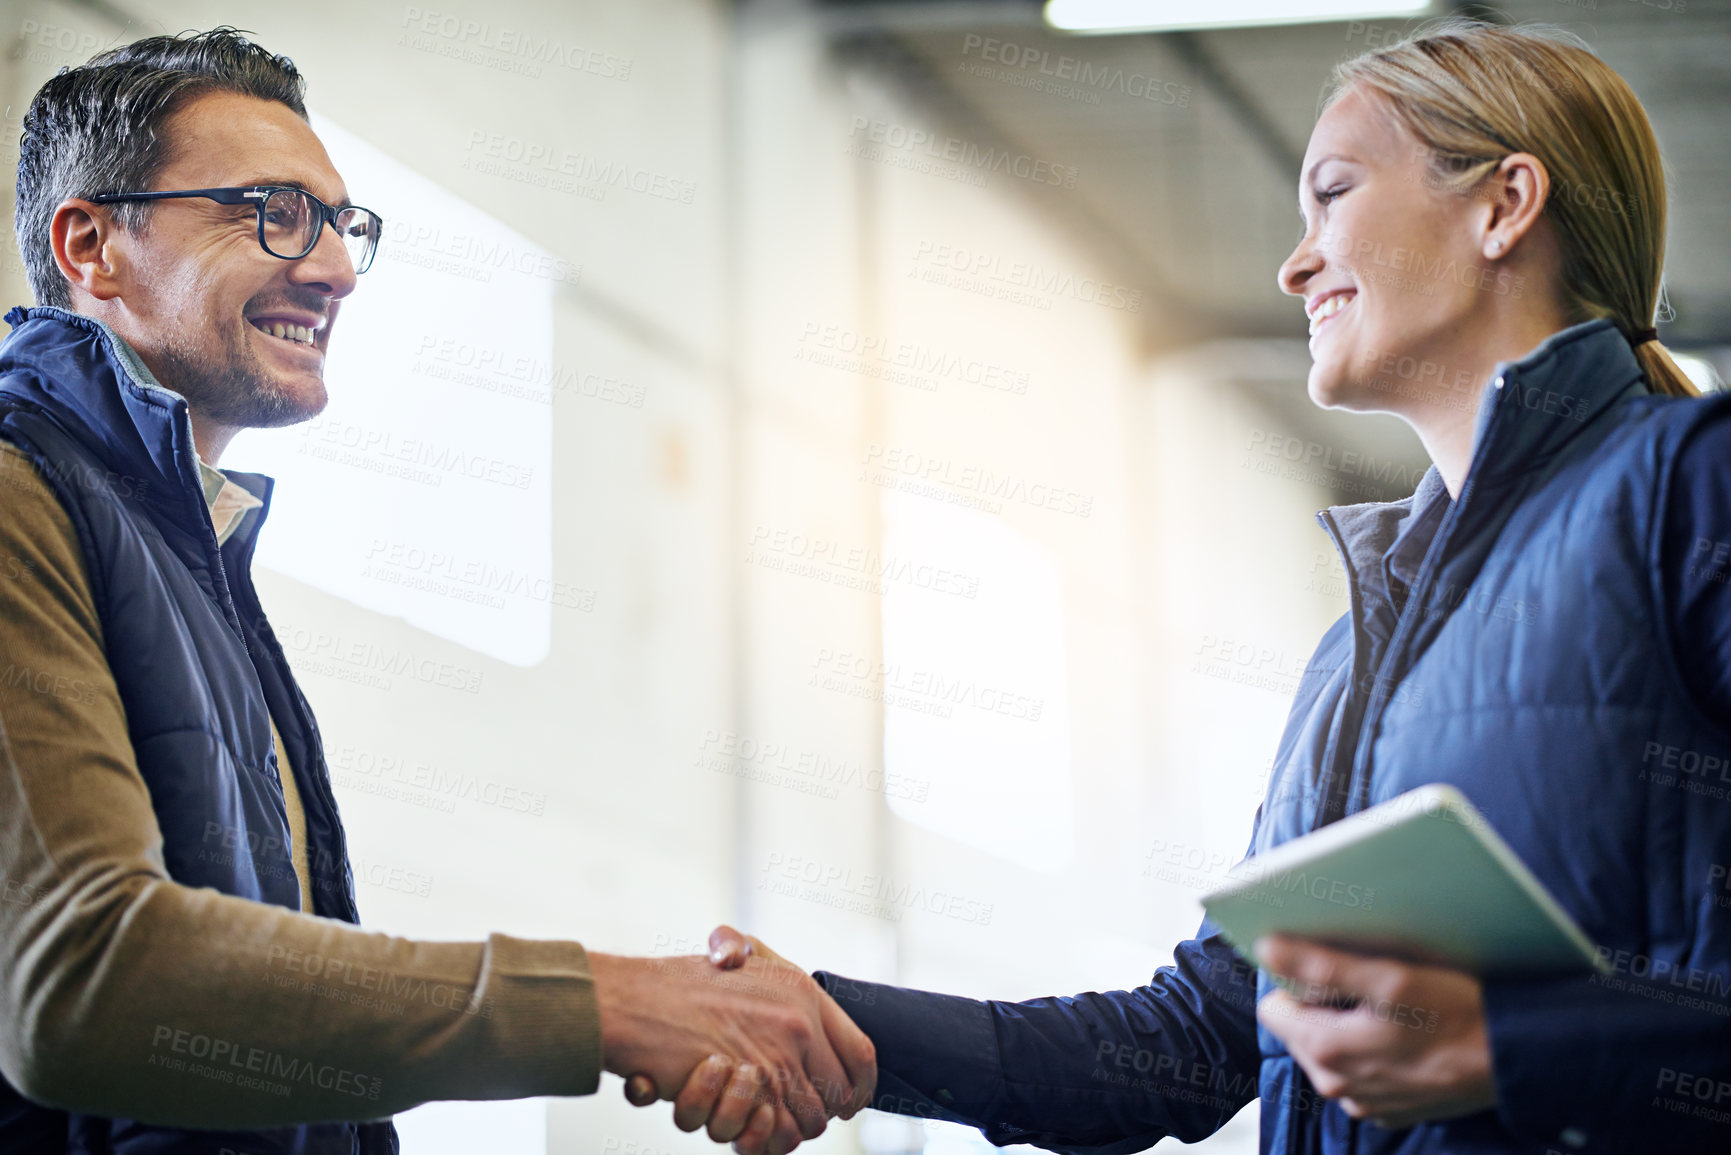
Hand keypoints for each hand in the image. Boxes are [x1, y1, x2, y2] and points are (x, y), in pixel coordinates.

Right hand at [619, 926, 875, 1153]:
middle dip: (820, 1113)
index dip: (862, 1085)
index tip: (852, 1100)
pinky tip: (748, 1127)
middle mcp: (797, 1022)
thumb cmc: (674, 983)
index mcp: (801, 991)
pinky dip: (765, 1138)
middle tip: (796, 1116)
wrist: (629, 1002)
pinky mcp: (747, 1087)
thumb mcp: (732, 953)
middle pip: (837, 1094)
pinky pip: (776, 1131)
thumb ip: (764, 962)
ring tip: (763, 1121)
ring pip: (808, 1119)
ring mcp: (774, 1056)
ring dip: (788, 1129)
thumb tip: (788, 995)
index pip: (861, 1052)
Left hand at [1253, 934, 1496, 1128]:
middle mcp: (1337, 1085)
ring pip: (1331, 1050)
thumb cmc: (1458, 1016)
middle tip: (1368, 986)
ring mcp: (1364, 1101)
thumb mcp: (1391, 978)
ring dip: (1349, 1028)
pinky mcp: (1390, 1109)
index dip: (1296, 984)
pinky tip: (1405, 1034)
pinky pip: (1362, 1072)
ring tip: (1390, 1009)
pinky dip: (1374, 1051)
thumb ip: (1322, 966)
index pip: (1274, 1010)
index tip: (1329, 970)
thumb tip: (1268, 948)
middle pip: (1300, 1030)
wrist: (1517, 1060)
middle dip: (1323, 1005)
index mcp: (1327, 1052)